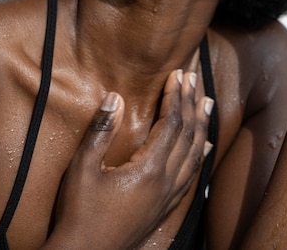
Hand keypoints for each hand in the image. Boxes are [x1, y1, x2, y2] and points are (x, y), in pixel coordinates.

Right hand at [49, 69, 213, 249]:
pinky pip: (191, 176)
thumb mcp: (83, 168)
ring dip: (201, 126)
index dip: (175, 96)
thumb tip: (114, 97)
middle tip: (194, 79)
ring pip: (194, 155)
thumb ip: (101, 131)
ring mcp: (168, 197)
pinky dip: (200, 156)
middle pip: (186, 135)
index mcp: (148, 170)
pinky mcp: (165, 207)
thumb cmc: (80, 212)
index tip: (177, 74)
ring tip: (207, 104)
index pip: (170, 124)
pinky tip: (204, 148)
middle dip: (190, 104)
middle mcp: (165, 182)